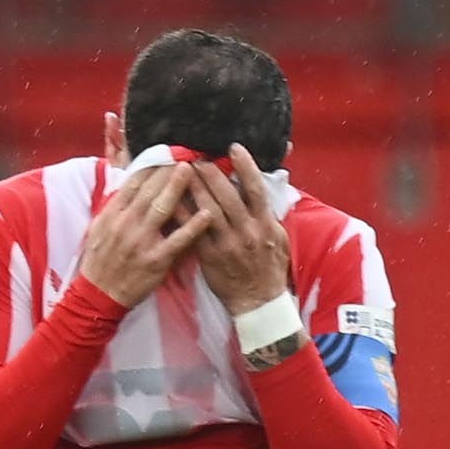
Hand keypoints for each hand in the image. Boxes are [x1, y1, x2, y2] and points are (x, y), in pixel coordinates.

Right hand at [73, 160, 217, 307]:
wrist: (98, 295)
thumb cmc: (100, 261)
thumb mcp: (99, 228)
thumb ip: (115, 207)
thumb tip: (129, 184)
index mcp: (113, 214)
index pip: (132, 182)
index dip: (149, 164)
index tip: (164, 151)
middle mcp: (126, 224)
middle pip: (148, 190)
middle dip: (166, 169)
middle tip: (183, 151)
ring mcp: (141, 241)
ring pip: (162, 208)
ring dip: (178, 187)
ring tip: (192, 169)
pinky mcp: (156, 260)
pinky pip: (177, 240)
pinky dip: (193, 227)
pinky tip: (207, 213)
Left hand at [186, 148, 291, 316]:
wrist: (259, 301)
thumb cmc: (269, 267)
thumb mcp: (279, 238)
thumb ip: (268, 214)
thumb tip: (261, 188)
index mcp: (265, 224)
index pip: (255, 189)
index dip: (245, 166)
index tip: (233, 147)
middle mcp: (247, 232)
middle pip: (227, 195)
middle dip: (211, 173)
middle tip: (198, 157)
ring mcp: (227, 244)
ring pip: (207, 210)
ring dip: (194, 188)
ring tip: (183, 171)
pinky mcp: (209, 256)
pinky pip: (192, 230)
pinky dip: (182, 213)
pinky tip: (171, 199)